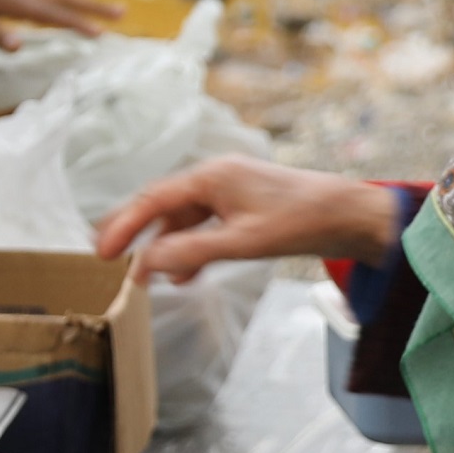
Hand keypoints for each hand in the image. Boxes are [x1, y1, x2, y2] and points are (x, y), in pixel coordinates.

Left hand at [0, 0, 122, 50]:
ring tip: (110, 13)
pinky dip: (68, 7)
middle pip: (66, 0)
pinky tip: (75, 15)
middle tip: (122, 14)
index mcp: (17, 2)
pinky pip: (51, 1)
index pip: (53, 15)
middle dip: (94, 8)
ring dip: (85, 6)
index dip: (76, 25)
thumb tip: (19, 48)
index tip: (99, 34)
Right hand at [93, 155, 404, 280]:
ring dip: (165, 246)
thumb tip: (147, 265)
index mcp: (212, 177)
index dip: (124, 226)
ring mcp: (231, 190)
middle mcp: (217, 177)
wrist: (350, 215)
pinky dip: (191, 247)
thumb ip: (191, 253)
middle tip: (107, 258)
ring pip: (184, 218)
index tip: (103, 252)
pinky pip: (205, 225)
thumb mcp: (242, 242)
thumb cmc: (301, 221)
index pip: (154, 199)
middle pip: (163, 205)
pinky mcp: (245, 206)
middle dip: (136, 233)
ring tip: (146, 276)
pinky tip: (185, 274)